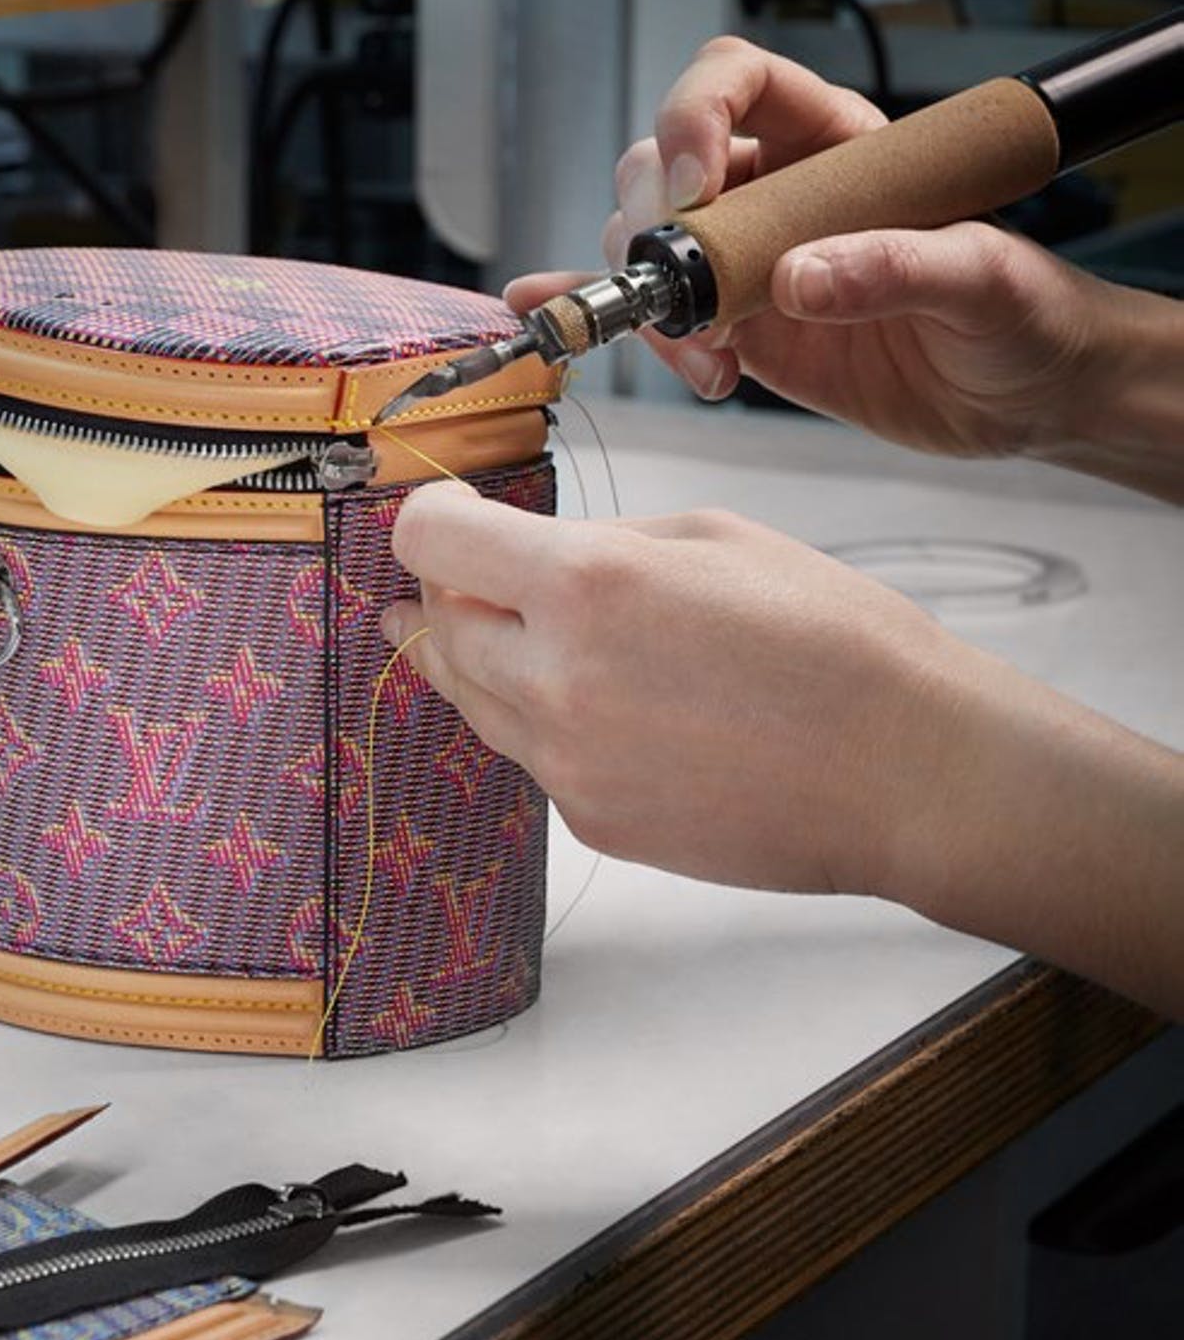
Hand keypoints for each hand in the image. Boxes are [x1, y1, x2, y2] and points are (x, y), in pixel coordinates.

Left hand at [380, 482, 951, 895]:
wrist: (908, 773)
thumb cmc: (835, 641)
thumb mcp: (716, 538)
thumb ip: (602, 542)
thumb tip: (531, 556)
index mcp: (586, 584)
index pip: (431, 540)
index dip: (431, 520)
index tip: (451, 518)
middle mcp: (554, 678)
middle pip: (437, 627)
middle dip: (445, 593)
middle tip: (456, 578)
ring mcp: (565, 762)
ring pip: (473, 699)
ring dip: (479, 660)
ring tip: (492, 633)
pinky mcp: (590, 822)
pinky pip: (532, 758)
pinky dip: (542, 725)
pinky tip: (593, 707)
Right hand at [510, 36, 1149, 461]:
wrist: (1028, 397)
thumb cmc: (1025, 315)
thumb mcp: (983, 280)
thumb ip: (896, 267)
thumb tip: (799, 275)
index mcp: (838, 146)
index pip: (738, 83)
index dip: (698, 118)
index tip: (695, 186)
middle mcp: (779, 194)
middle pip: (665, 168)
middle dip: (655, 228)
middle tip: (689, 291)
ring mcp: (748, 264)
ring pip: (646, 245)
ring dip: (648, 301)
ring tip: (707, 359)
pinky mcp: (736, 332)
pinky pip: (650, 315)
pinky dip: (592, 315)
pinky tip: (548, 314)